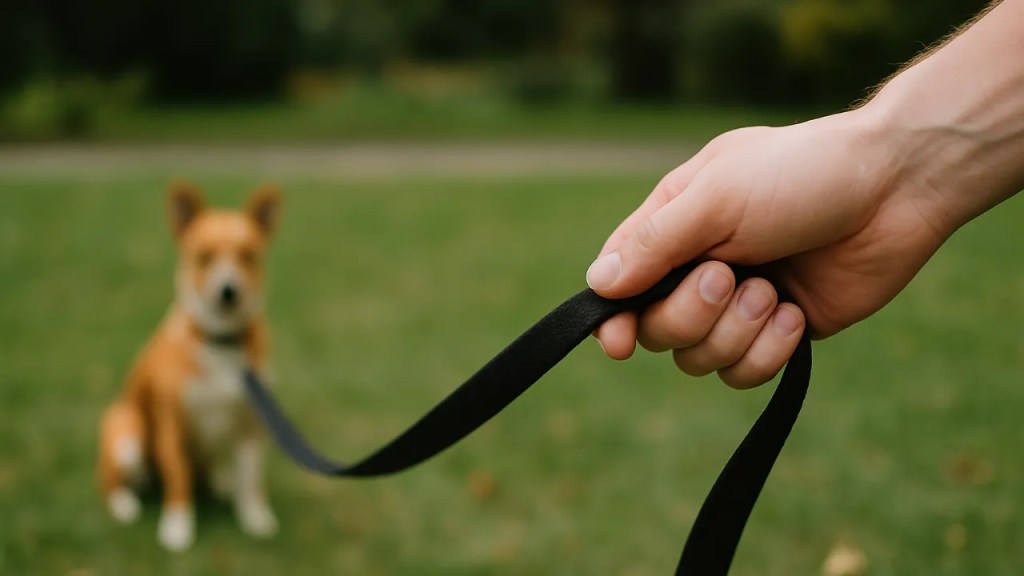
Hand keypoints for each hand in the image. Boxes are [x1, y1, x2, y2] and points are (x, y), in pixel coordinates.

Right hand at [588, 108, 953, 387]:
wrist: (896, 188)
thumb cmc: (802, 174)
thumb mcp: (718, 197)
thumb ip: (655, 244)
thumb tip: (598, 285)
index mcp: (673, 224)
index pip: (618, 281)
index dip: (611, 316)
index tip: (617, 343)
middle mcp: (698, 266)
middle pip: (656, 329)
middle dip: (691, 314)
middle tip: (732, 277)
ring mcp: (738, 303)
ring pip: (699, 358)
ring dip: (736, 332)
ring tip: (774, 293)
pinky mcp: (778, 332)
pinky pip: (745, 371)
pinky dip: (769, 351)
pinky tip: (795, 313)